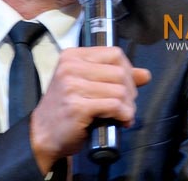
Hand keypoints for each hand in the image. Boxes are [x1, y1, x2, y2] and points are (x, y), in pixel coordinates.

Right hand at [29, 46, 150, 172]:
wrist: (43, 134)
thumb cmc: (66, 108)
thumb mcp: (87, 85)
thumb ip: (114, 76)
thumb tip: (145, 74)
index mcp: (73, 56)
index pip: (114, 53)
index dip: (128, 70)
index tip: (127, 86)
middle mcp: (70, 68)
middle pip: (120, 72)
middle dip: (130, 91)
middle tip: (127, 105)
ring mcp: (72, 86)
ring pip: (119, 90)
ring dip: (128, 106)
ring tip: (124, 115)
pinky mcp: (77, 107)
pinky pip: (114, 105)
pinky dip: (124, 115)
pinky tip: (121, 120)